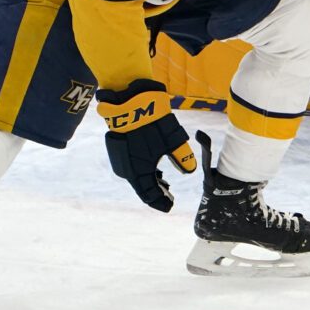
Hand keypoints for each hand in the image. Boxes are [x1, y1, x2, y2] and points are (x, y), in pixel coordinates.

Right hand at [95, 79, 197, 211]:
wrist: (129, 103)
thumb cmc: (153, 123)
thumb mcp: (173, 142)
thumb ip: (182, 158)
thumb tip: (190, 170)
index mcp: (138, 173)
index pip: (149, 195)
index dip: (160, 202)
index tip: (170, 206)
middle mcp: (125, 170)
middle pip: (142, 187)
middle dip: (157, 192)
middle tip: (169, 195)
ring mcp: (120, 160)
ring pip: (137, 177)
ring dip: (151, 181)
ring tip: (164, 184)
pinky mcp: (119, 150)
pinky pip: (133, 167)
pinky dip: (144, 171)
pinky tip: (154, 169)